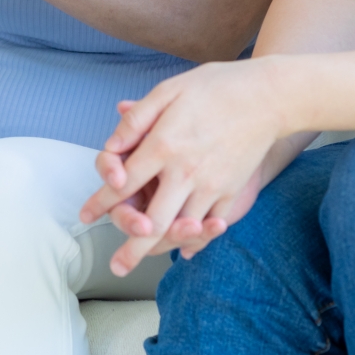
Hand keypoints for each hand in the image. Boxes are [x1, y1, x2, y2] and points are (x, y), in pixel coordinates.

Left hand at [78, 62, 285, 274]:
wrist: (268, 96)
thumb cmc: (214, 88)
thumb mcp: (168, 91)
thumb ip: (137, 119)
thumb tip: (112, 145)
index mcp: (164, 145)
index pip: (124, 183)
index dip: (101, 202)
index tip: (86, 216)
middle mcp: (185, 172)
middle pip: (152, 220)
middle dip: (131, 246)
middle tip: (115, 267)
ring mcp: (211, 186)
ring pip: (181, 229)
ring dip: (160, 248)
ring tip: (141, 262)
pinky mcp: (232, 192)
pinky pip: (210, 225)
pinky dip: (197, 240)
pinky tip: (186, 250)